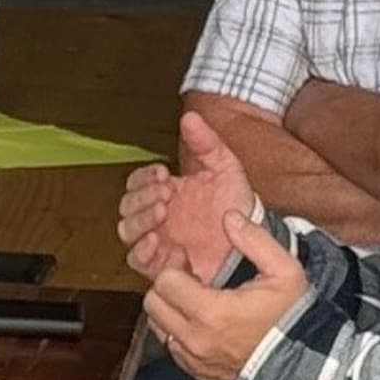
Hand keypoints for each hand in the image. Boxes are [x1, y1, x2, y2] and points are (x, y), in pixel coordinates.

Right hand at [119, 113, 263, 285]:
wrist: (253, 239)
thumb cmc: (237, 205)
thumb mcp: (225, 167)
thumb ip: (206, 142)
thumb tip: (190, 116)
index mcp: (167, 191)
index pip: (136, 182)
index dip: (143, 177)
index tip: (163, 173)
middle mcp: (157, 216)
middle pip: (126, 205)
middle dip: (141, 196)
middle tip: (166, 193)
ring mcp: (158, 240)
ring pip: (126, 230)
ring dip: (139, 219)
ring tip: (162, 212)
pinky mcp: (162, 264)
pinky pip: (136, 260)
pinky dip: (141, 250)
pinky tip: (157, 239)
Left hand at [142, 212, 310, 379]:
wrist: (302, 361)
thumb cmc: (293, 314)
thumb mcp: (284, 271)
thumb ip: (255, 240)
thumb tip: (230, 216)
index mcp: (212, 312)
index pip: (165, 282)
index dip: (172, 264)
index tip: (185, 257)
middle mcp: (196, 339)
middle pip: (153, 304)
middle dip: (165, 285)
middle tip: (186, 275)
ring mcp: (194, 359)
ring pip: (157, 326)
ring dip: (168, 308)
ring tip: (191, 297)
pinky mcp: (196, 371)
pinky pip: (170, 347)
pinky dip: (176, 330)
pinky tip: (198, 319)